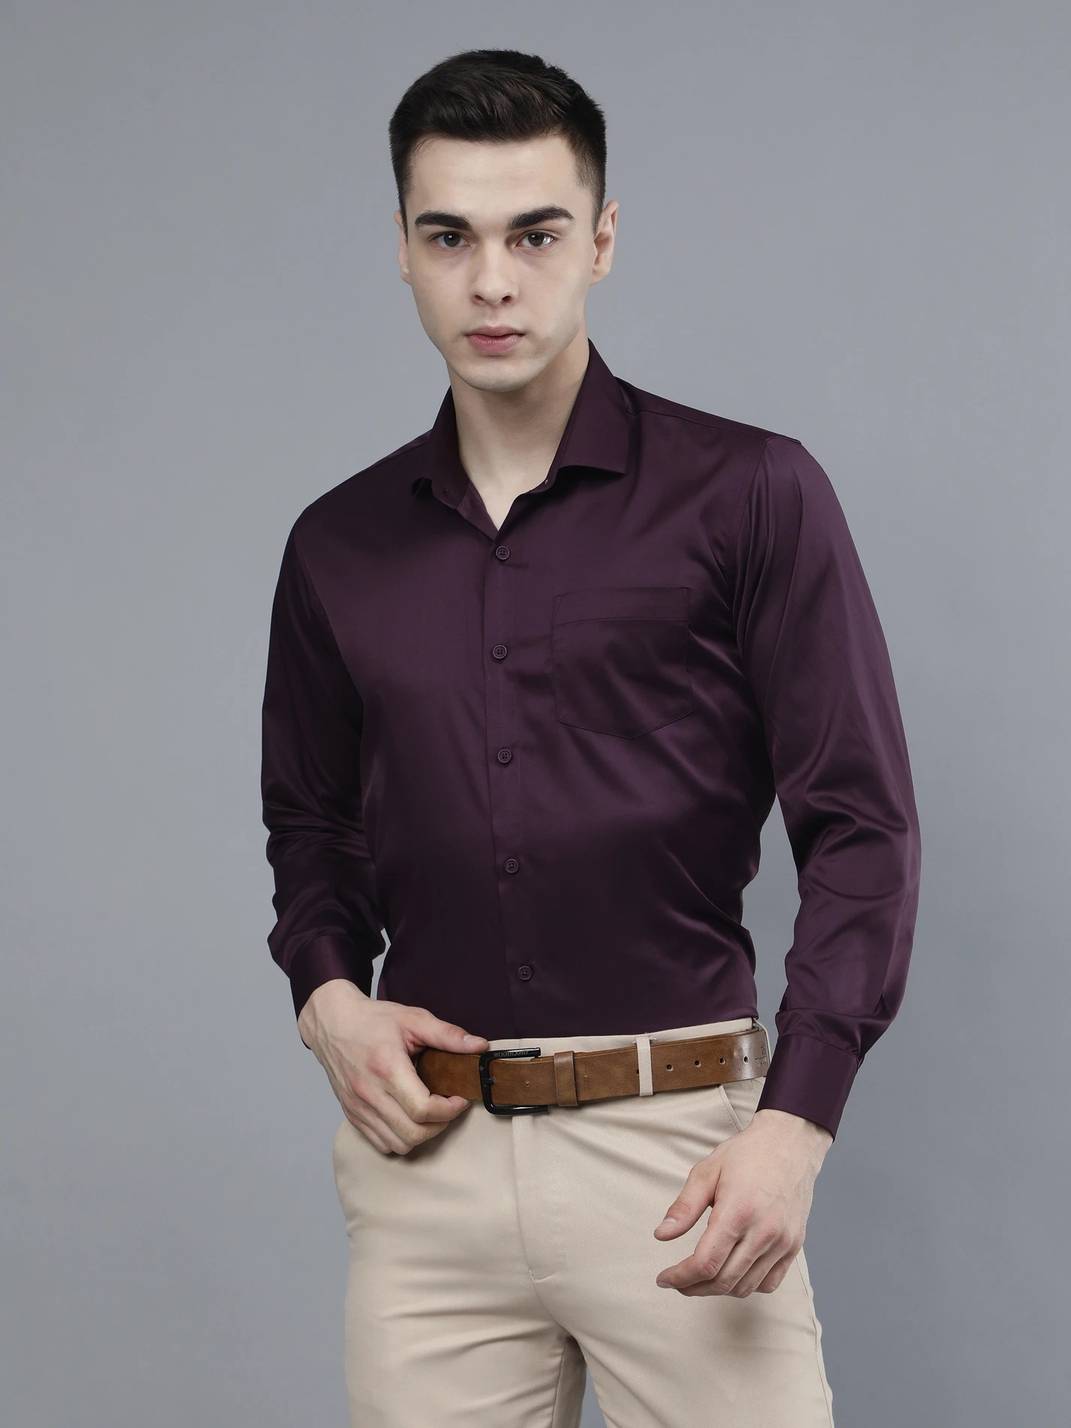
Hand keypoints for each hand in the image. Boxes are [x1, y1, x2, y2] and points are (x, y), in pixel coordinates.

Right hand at [298, 978, 489, 1154]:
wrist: (333, 1023)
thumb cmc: (372, 1020)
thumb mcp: (413, 1018)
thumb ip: (447, 1034)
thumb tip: (479, 1046)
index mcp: (387, 1068)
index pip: (423, 1110)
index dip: (449, 1110)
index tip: (459, 1098)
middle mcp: (369, 1093)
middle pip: (412, 1133)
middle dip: (439, 1125)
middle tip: (448, 1106)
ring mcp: (358, 1107)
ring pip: (397, 1144)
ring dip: (420, 1135)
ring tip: (430, 1114)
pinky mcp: (352, 1115)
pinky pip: (380, 1144)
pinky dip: (399, 1138)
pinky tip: (408, 1118)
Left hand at [652, 1107, 832, 1296]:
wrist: (790, 1144)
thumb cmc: (747, 1154)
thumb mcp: (707, 1171)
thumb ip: (684, 1207)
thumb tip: (661, 1235)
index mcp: (738, 1211)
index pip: (706, 1263)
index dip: (680, 1277)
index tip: (663, 1278)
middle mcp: (764, 1232)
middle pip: (723, 1281)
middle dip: (694, 1287)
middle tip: (677, 1281)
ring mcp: (782, 1242)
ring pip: (745, 1287)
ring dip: (718, 1289)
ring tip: (700, 1277)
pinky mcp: (793, 1246)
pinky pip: (769, 1283)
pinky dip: (746, 1286)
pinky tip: (731, 1272)